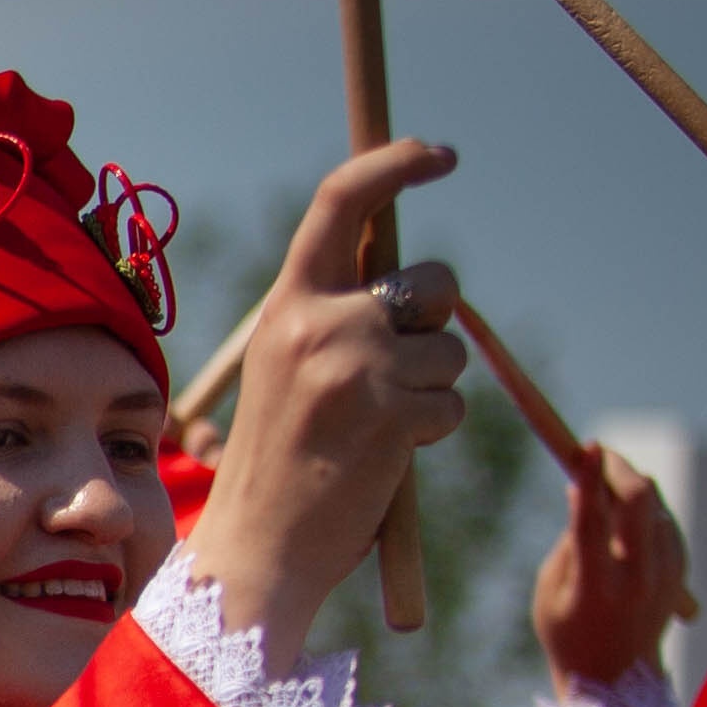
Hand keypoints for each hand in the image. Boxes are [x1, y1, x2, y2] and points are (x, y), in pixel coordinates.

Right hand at [184, 139, 469, 641]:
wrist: (254, 551)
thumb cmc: (278, 464)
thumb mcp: (291, 370)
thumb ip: (339, 318)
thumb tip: (418, 281)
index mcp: (287, 306)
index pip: (343, 201)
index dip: (397, 163)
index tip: (440, 156)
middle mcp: (320, 322)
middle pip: (431, 282)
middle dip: (434, 323)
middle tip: (393, 375)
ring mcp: (356, 366)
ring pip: (449, 350)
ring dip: (431, 389)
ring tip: (374, 429)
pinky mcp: (392, 413)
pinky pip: (451, 403)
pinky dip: (431, 433)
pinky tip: (382, 458)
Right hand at [531, 443, 688, 691]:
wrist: (619, 679)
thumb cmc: (568, 633)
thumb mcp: (549, 591)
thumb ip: (568, 541)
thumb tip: (581, 492)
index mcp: (596, 586)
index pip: (592, 521)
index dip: (589, 479)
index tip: (588, 445)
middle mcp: (637, 576)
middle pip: (639, 501)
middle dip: (620, 468)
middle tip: (602, 454)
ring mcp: (666, 573)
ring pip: (654, 506)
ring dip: (630, 490)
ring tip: (606, 494)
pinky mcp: (681, 570)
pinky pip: (664, 522)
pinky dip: (644, 511)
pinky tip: (627, 522)